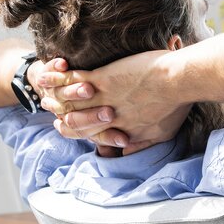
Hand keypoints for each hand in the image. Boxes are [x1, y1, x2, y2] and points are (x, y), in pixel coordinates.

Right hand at [37, 50, 191, 151]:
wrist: (179, 81)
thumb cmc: (177, 104)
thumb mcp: (163, 133)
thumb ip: (143, 142)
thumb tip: (129, 152)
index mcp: (122, 130)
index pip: (94, 135)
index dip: (80, 132)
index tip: (70, 127)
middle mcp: (108, 119)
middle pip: (76, 123)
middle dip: (62, 118)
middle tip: (51, 110)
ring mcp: (102, 99)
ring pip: (69, 103)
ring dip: (55, 96)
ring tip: (44, 90)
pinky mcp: (101, 80)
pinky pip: (72, 81)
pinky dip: (59, 78)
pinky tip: (52, 71)